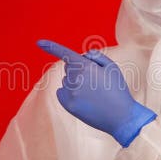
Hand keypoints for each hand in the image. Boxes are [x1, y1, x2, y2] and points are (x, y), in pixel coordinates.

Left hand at [37, 39, 155, 146]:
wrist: (121, 117)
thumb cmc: (117, 90)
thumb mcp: (112, 67)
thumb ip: (96, 56)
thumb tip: (82, 56)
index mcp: (86, 67)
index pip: (65, 54)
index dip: (51, 47)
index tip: (39, 42)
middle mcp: (75, 78)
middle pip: (69, 67)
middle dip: (78, 69)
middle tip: (95, 81)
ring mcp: (70, 93)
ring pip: (66, 81)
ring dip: (75, 83)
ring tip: (93, 94)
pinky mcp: (68, 105)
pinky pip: (61, 92)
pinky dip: (68, 93)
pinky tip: (83, 100)